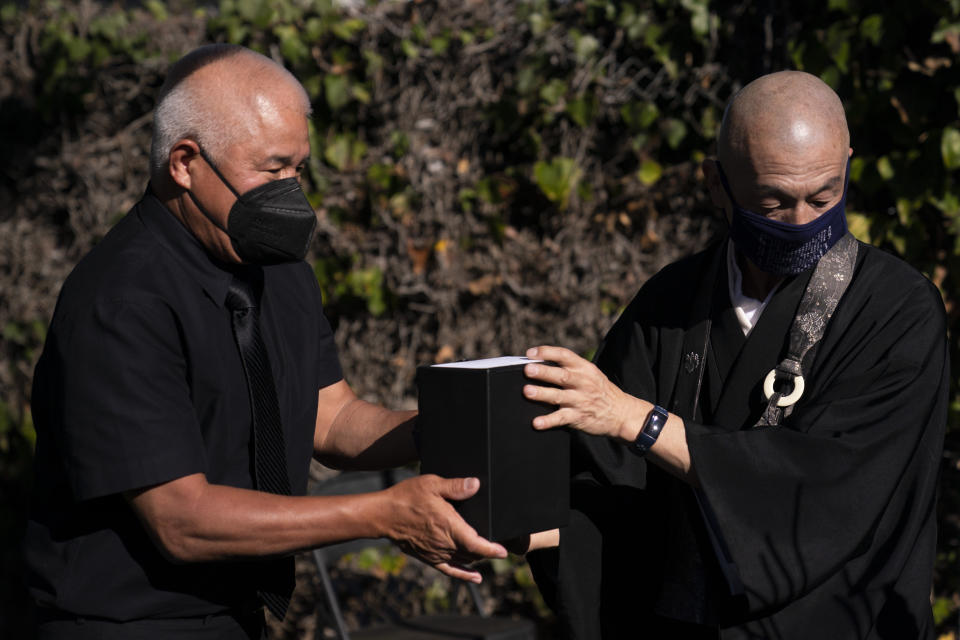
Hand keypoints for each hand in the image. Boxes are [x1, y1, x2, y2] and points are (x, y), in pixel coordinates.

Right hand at [383, 474, 506, 582]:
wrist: (383, 515)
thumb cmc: (406, 497)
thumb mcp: (432, 484)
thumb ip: (455, 486)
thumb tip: (476, 484)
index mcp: (449, 526)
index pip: (476, 544)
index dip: (492, 550)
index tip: (504, 552)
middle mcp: (445, 544)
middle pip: (473, 553)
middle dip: (487, 551)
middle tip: (499, 545)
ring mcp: (436, 553)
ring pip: (464, 560)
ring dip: (477, 558)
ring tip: (488, 554)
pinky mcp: (428, 558)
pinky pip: (450, 569)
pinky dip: (464, 574)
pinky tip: (475, 577)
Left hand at [523, 345, 644, 440]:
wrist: (621, 413)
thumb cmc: (600, 390)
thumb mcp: (591, 373)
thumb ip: (570, 368)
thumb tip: (538, 364)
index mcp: (584, 368)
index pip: (564, 355)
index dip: (547, 352)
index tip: (530, 353)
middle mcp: (582, 383)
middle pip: (561, 375)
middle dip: (544, 372)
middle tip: (528, 369)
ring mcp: (580, 400)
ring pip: (559, 396)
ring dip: (542, 394)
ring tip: (527, 391)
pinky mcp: (578, 417)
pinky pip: (561, 419)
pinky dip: (548, 421)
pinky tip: (537, 423)